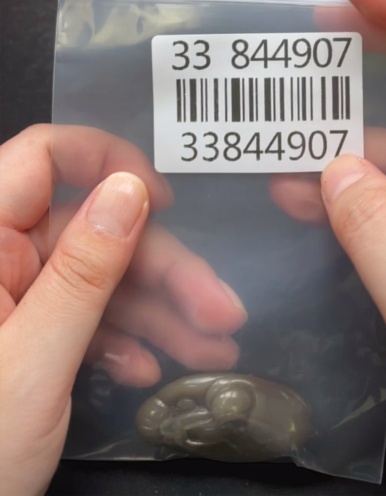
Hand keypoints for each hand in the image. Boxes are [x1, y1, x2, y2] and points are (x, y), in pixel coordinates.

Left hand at [0, 125, 246, 495]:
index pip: (42, 158)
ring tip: (214, 349)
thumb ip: (83, 273)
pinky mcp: (26, 337)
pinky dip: (123, 341)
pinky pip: (83, 319)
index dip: (106, 162)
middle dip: (161, 271)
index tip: (163, 202)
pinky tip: (150, 371)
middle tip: (221, 312)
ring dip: (158, 313)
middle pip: (91, 231)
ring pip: (98, 279)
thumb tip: (129, 187)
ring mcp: (13, 300)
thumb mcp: (32, 362)